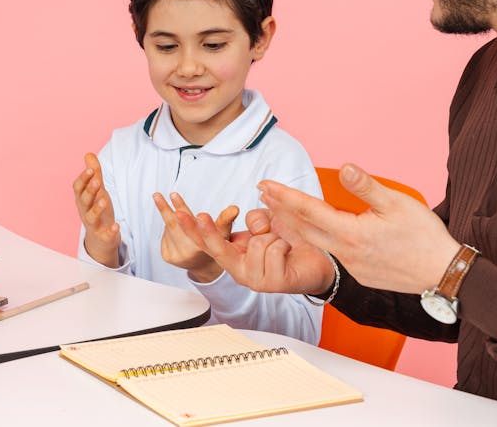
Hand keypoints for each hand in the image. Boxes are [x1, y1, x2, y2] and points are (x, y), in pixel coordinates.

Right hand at [72, 153, 119, 267]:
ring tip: (104, 200)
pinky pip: (105, 234)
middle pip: (84, 200)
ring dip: (96, 208)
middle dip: (89, 190)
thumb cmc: (97, 210)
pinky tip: (116, 225)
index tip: (89, 169)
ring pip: (91, 217)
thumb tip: (88, 154)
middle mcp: (85, 211)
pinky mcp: (103, 236)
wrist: (100, 239)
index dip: (83, 179)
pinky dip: (110, 230)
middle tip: (97, 181)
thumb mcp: (98, 191)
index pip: (78, 188)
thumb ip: (95, 174)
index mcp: (83, 199)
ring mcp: (93, 225)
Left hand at [154, 192, 236, 282]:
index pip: (189, 223)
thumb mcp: (223, 233)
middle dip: (165, 208)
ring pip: (169, 229)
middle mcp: (187, 253)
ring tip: (164, 200)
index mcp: (201, 247)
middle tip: (156, 195)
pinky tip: (174, 222)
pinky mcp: (167, 257)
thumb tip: (234, 208)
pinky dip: (169, 227)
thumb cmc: (215, 245)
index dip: (182, 208)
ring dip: (169, 214)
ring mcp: (175, 256)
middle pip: (174, 225)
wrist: (206, 265)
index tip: (174, 195)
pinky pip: (165, 236)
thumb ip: (226, 220)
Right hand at [172, 206, 334, 295]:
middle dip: (208, 230)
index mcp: (235, 256)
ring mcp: (255, 279)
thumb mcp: (268, 224)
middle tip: (200, 214)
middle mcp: (240, 270)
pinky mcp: (272, 283)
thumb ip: (254, 221)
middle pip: (218, 248)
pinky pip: (274, 250)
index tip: (177, 213)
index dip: (192, 228)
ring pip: (257, 243)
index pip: (208, 242)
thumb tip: (253, 222)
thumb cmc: (291, 241)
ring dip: (275, 237)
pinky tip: (289, 254)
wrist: (318, 260)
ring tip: (282, 246)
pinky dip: (285, 245)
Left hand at [259, 163, 459, 293]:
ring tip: (280, 212)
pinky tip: (314, 232)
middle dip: (281, 210)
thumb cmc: (424, 236)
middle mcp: (345, 253)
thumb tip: (343, 166)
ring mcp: (352, 266)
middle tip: (263, 195)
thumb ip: (366, 186)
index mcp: (351, 233)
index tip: (265, 184)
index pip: (308, 210)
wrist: (442, 273)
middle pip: (304, 228)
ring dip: (295, 226)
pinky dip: (315, 239)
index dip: (284, 196)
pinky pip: (330, 254)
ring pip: (315, 243)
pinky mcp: (361, 274)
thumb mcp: (396, 203)